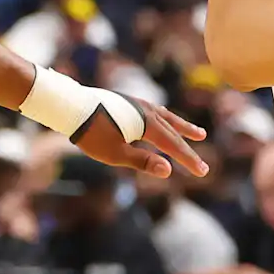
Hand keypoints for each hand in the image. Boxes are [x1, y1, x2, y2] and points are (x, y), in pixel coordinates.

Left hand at [73, 97, 210, 179]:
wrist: (70, 105)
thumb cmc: (91, 133)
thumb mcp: (115, 153)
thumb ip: (142, 161)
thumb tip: (168, 170)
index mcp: (147, 124)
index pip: (173, 145)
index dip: (188, 159)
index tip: (203, 172)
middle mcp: (147, 111)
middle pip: (174, 132)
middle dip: (188, 149)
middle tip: (203, 165)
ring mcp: (138, 104)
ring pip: (167, 118)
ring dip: (183, 127)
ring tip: (199, 133)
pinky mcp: (128, 101)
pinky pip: (156, 111)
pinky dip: (166, 119)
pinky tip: (164, 119)